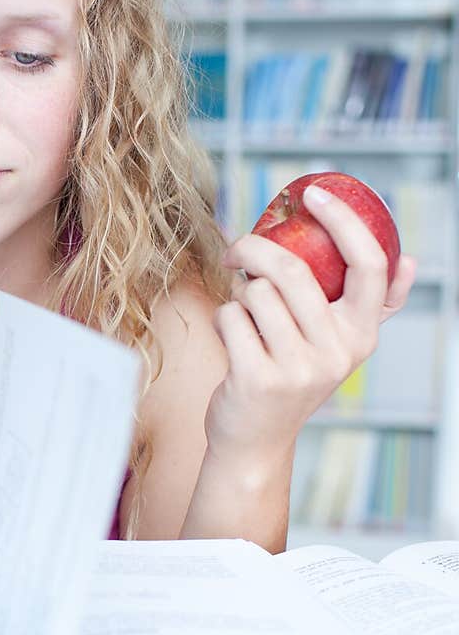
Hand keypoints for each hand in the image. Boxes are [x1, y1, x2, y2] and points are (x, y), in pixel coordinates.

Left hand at [205, 184, 416, 463]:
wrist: (256, 442)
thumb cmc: (292, 380)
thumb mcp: (338, 347)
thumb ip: (370, 307)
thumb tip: (411, 259)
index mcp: (361, 336)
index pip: (369, 266)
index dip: (344, 221)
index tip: (316, 192)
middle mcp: (338, 353)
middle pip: (294, 270)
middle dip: (254, 249)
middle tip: (236, 249)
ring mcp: (299, 369)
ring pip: (256, 292)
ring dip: (239, 295)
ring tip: (244, 318)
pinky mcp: (258, 379)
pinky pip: (231, 317)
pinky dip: (223, 319)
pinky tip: (231, 340)